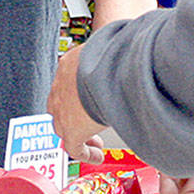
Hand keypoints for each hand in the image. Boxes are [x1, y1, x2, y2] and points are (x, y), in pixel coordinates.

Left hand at [47, 45, 106, 162]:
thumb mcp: (110, 47)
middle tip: (88, 123)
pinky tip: (96, 155)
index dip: (76, 94)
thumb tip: (134, 39)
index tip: (89, 99)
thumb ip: (117, 48)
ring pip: (63, 128)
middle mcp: (60, 88)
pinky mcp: (70, 131)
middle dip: (72, 116)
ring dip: (78, 135)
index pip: (65, 82)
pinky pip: (74, 148)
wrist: (103, 71)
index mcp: (68, 65)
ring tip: (95, 142)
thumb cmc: (111, 55)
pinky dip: (85, 152)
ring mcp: (62, 110)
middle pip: (58, 106)